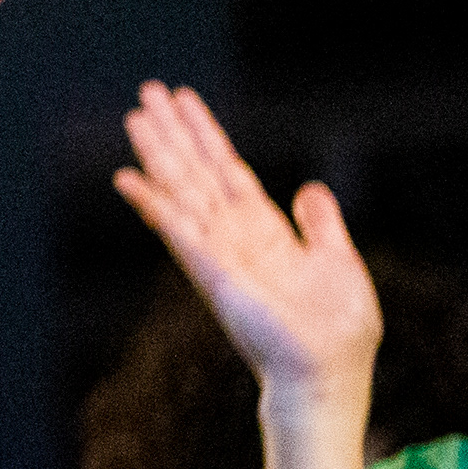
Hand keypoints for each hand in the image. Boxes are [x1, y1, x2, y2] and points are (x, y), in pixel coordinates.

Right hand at [112, 80, 379, 399]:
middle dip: (172, 133)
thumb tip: (310, 187)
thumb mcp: (338, 262)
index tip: (184, 102)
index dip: (206, 136)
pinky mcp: (213, 274)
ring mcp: (218, 255)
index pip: (228, 173)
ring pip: (182, 191)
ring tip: (136, 116)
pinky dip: (152, 204)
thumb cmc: (336, 334)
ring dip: (158, 153)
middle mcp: (233, 239)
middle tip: (147, 93)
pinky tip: (128, 179)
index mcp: (263, 234)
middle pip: (196, 173)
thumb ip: (320, 224)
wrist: (328, 375)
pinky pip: (177, 231)